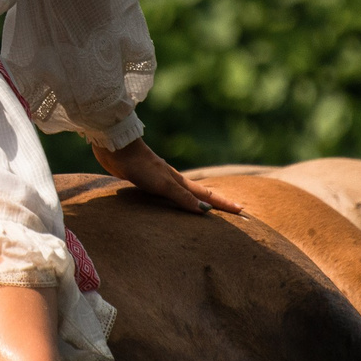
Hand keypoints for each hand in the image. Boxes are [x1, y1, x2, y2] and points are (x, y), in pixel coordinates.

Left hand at [92, 136, 244, 215]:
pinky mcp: (147, 180)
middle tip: (232, 210)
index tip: (241, 210)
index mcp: (180, 181)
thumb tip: (204, 212)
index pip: (207, 196)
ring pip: (184, 193)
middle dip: (216, 203)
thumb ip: (182, 197)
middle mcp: (174, 180)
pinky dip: (177, 200)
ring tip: (206, 209)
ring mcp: (161, 179)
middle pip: (199, 193)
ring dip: (196, 201)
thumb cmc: (141, 167)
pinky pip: (168, 194)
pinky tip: (171, 201)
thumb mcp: (164, 184)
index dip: (223, 204)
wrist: (118, 148)